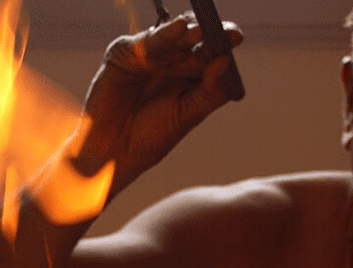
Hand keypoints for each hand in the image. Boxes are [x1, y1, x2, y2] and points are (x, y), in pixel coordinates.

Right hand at [75, 16, 242, 190]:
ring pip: (171, 37)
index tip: (237, 37)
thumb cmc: (149, 139)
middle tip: (224, 30)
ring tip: (202, 30)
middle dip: (207, 34)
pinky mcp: (124, 53)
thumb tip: (226, 63)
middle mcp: (167, 63)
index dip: (221, 43)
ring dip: (187, 31)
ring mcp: (146, 57)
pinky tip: (179, 29)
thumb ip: (209, 91)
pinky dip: (163, 35)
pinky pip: (146, 41)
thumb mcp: (187, 116)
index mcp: (186, 78)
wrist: (115, 152)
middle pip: (191, 41)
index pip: (207, 54)